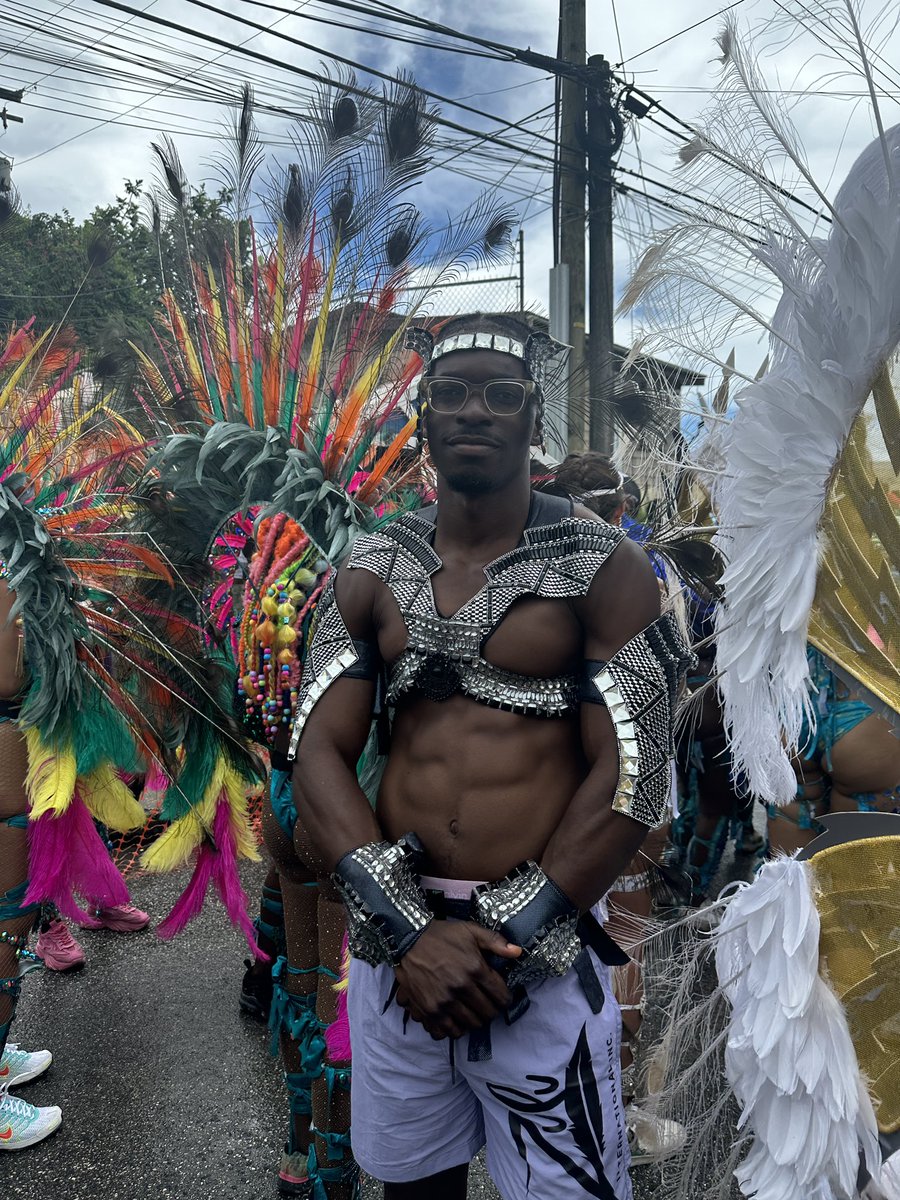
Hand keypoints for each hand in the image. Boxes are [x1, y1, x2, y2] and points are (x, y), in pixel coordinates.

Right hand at [394, 921, 521, 1039]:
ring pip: (471, 1024)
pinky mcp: (429, 1010)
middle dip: (492, 1010)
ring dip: (475, 1020)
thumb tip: (518, 952)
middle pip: (488, 1013)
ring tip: (473, 1011)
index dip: (505, 998)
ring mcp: (445, 1001)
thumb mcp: (470, 930)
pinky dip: (456, 1029)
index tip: (501, 996)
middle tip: (487, 1003)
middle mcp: (461, 988)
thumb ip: (495, 942)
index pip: (501, 997)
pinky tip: (456, 1019)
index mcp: (475, 969)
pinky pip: (449, 1031)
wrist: (408, 939)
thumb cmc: (442, 935)